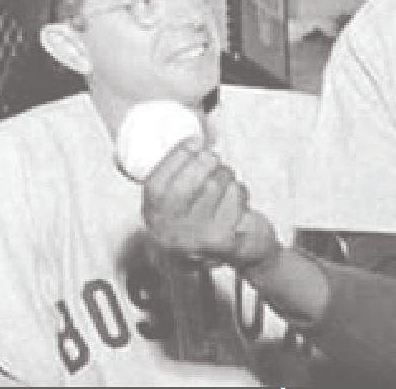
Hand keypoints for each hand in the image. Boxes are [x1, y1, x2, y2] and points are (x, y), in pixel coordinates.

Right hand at [141, 135, 279, 269]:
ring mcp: (196, 239)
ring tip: (227, 183)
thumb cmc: (209, 219)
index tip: (196, 142)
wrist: (239, 253)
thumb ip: (181, 173)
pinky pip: (234, 197)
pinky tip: (239, 202)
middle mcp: (169, 234)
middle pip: (184, 185)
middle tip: (214, 158)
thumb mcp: (183, 200)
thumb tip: (195, 142)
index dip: (177, 157)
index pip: (156, 186)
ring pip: (214, 185)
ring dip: (226, 176)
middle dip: (204, 162)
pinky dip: (241, 193)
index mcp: (154, 219)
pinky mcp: (223, 241)